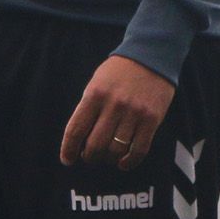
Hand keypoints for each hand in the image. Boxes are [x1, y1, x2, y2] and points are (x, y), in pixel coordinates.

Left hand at [59, 55, 175, 172]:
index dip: (68, 150)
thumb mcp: (97, 83)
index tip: (68, 160)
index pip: (75, 130)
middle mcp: (113, 105)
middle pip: (95, 145)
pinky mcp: (152, 120)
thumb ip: (88, 108)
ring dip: (108, 159)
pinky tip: (122, 162)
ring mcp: (134, 113)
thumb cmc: (119, 72)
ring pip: (116, 150)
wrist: (151, 55)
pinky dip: (128, 162)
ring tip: (107, 157)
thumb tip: (79, 140)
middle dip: (89, 157)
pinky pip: (138, 150)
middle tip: (90, 157)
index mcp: (95, 94)